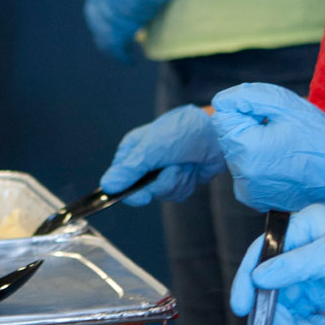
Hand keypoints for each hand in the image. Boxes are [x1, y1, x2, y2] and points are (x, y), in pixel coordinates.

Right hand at [100, 105, 224, 205]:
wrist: (218, 135)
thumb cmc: (184, 132)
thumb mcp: (152, 148)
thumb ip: (130, 169)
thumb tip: (107, 186)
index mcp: (133, 149)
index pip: (118, 177)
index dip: (128, 188)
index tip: (139, 192)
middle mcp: (145, 161)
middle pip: (140, 190)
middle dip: (159, 183)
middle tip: (170, 170)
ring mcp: (161, 171)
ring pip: (160, 193)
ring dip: (176, 181)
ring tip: (184, 165)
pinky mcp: (178, 180)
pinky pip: (176, 193)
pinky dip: (185, 183)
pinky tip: (191, 169)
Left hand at [211, 83, 324, 209]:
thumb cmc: (316, 135)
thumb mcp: (282, 104)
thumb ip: (245, 98)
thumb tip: (222, 101)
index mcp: (245, 149)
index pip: (223, 116)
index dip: (245, 109)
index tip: (269, 114)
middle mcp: (241, 174)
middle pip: (229, 136)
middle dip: (248, 126)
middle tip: (279, 129)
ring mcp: (248, 190)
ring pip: (237, 153)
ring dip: (252, 143)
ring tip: (283, 145)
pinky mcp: (257, 198)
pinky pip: (246, 171)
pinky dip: (257, 161)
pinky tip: (280, 160)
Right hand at [231, 205, 324, 324]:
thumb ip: (295, 266)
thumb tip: (257, 277)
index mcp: (303, 227)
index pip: (262, 251)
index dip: (247, 278)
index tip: (242, 306)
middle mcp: (306, 249)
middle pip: (272, 283)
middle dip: (275, 309)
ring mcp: (319, 272)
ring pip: (288, 301)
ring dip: (292, 321)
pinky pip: (306, 311)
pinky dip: (309, 324)